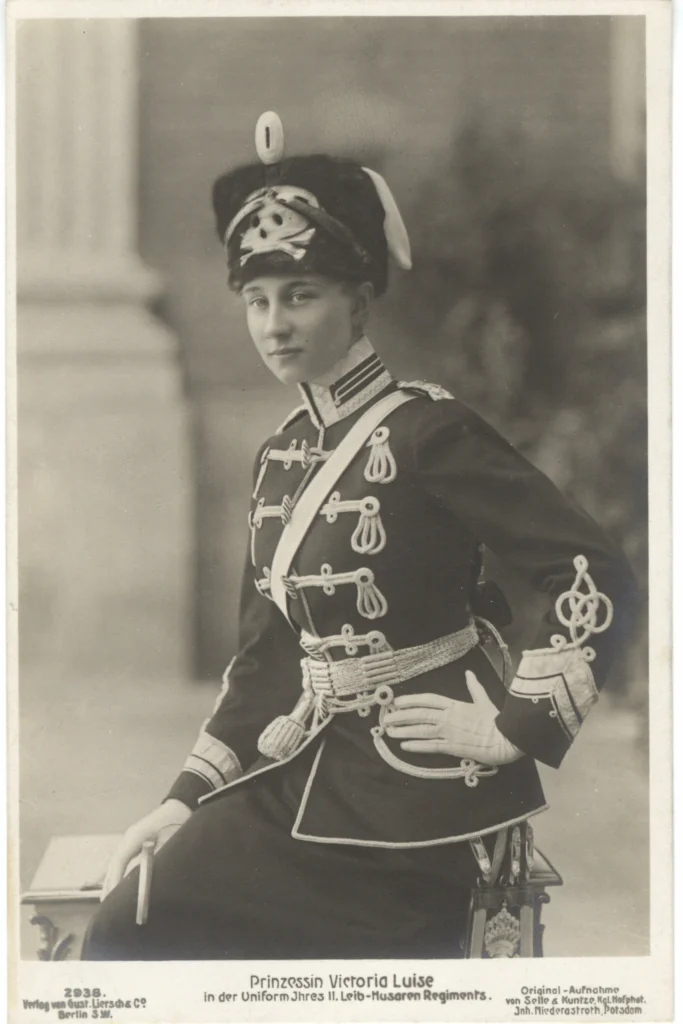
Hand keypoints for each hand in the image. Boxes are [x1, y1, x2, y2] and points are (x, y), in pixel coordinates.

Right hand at [101, 799, 191, 899]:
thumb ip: (151, 860)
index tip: (111, 898)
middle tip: (107, 903)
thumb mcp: (167, 843)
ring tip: (108, 898)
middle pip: (114, 862)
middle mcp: (129, 837)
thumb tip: (137, 878)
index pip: (119, 861)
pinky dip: (118, 871)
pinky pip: (123, 859)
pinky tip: (114, 882)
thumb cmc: (177, 824)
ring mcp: (131, 838)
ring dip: (112, 878)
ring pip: (117, 861)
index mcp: (134, 836)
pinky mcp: (137, 841)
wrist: (183, 807)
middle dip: (110, 882)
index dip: (114, 880)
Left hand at [383, 671, 522, 766]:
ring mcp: (448, 733)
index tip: (398, 702)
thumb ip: (474, 687)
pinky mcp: (451, 748)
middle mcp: (447, 717)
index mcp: (454, 704)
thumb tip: (469, 673)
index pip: (428, 700)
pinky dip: (416, 746)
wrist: (504, 739)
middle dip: (402, 716)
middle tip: (387, 718)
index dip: (411, 700)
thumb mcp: (483, 700)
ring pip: (421, 730)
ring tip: (390, 731)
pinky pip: (430, 746)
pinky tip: (405, 745)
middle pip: (419, 714)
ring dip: (404, 730)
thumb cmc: (495, 720)